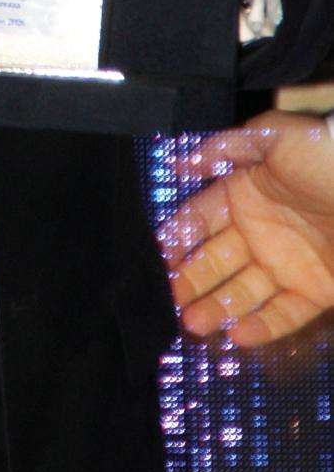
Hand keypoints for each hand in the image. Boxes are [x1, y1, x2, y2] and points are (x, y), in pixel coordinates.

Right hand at [159, 111, 333, 344]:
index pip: (199, 218)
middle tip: (165, 299)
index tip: (155, 256)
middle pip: (215, 261)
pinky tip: (236, 336)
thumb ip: (227, 147)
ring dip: (217, 308)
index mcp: (244, 192)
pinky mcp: (316, 290)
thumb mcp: (275, 135)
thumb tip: (181, 162)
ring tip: (192, 324)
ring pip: (243, 292)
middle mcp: (259, 231)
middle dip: (189, 280)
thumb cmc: (325, 155)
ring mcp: (286, 263)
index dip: (177, 237)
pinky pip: (283, 314)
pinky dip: (262, 327)